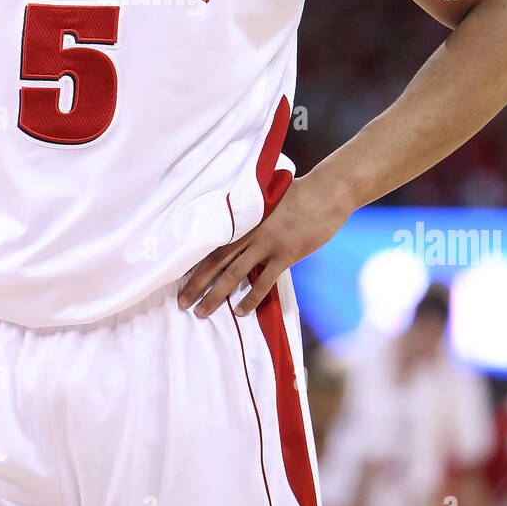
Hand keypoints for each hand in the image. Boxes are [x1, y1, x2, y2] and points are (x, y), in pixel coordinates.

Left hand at [177, 171, 353, 317]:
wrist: (328, 192)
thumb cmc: (300, 193)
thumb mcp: (270, 199)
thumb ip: (254, 214)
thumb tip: (240, 225)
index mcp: (244, 217)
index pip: (212, 242)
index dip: (195, 261)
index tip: (179, 277)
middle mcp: (250, 232)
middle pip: (216, 261)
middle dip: (197, 284)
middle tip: (182, 303)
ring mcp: (268, 243)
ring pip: (234, 274)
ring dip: (216, 295)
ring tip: (202, 313)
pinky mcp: (286, 254)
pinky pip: (263, 282)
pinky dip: (250, 298)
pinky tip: (240, 312)